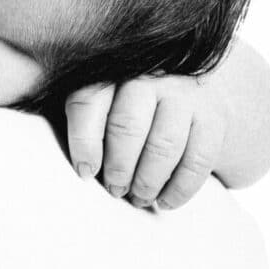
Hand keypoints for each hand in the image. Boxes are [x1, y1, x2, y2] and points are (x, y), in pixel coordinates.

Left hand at [64, 75, 228, 209]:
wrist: (195, 87)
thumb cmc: (134, 100)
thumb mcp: (105, 94)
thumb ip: (80, 110)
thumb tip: (55, 132)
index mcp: (114, 68)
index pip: (89, 100)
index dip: (83, 142)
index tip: (85, 172)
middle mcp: (151, 75)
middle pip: (127, 126)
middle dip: (118, 167)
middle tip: (115, 189)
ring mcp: (185, 94)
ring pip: (163, 146)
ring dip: (147, 182)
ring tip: (138, 197)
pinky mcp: (213, 117)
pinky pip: (196, 160)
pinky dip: (179, 189)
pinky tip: (165, 200)